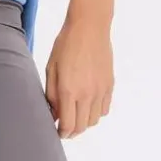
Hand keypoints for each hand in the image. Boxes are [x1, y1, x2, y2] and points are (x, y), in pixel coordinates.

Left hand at [43, 12, 113, 138]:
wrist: (90, 27)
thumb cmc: (66, 45)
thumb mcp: (51, 69)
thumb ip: (51, 94)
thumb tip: (52, 114)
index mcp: (69, 91)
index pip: (68, 125)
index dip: (61, 133)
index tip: (56, 132)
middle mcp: (87, 94)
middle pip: (82, 127)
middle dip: (71, 131)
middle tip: (64, 127)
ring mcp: (101, 90)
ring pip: (94, 120)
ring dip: (84, 123)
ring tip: (75, 115)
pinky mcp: (110, 85)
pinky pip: (105, 109)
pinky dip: (96, 113)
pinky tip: (87, 105)